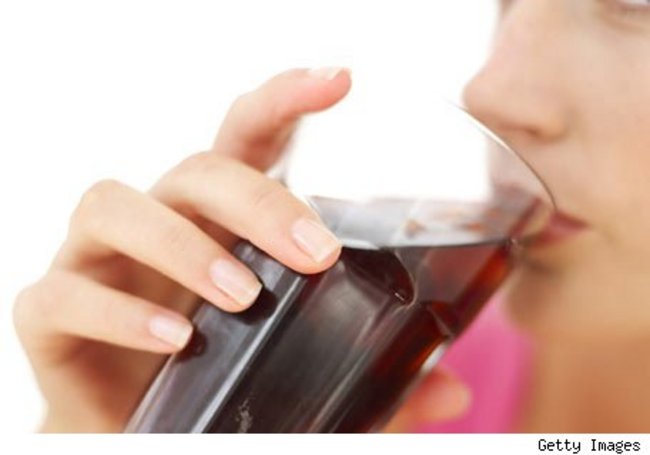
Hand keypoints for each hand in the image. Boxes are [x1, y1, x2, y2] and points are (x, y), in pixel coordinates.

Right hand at [13, 67, 469, 432]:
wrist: (135, 432)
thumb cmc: (216, 383)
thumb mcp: (299, 372)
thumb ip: (368, 379)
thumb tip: (449, 391)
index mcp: (216, 223)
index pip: (247, 138)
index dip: (285, 99)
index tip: (340, 82)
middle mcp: (158, 225)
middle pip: (194, 168)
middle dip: (256, 199)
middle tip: (315, 253)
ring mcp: (98, 262)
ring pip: (116, 203)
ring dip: (183, 244)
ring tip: (240, 296)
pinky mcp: (52, 313)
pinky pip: (66, 292)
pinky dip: (121, 311)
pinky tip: (175, 340)